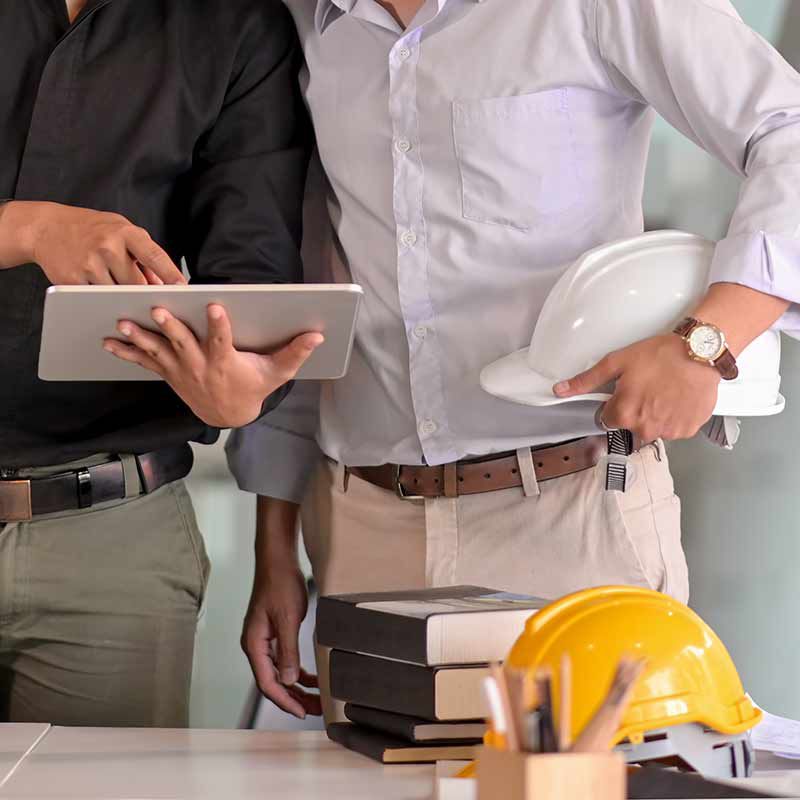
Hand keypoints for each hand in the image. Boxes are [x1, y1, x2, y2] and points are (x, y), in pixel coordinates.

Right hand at [0, 200, 184, 284]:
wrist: (45, 228)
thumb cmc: (91, 229)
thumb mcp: (120, 230)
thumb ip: (143, 254)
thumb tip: (163, 283)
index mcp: (125, 232)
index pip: (155, 255)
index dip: (170, 274)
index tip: (182, 288)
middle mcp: (108, 246)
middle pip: (137, 284)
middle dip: (145, 294)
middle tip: (152, 303)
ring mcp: (90, 264)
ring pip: (118, 294)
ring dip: (121, 297)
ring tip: (117, 289)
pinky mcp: (73, 280)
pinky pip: (97, 298)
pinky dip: (102, 299)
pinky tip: (98, 290)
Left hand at [103, 305, 322, 427]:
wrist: (228, 415)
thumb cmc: (253, 388)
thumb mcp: (276, 374)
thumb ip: (295, 353)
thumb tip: (317, 335)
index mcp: (225, 364)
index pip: (222, 342)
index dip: (218, 325)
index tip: (213, 306)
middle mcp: (200, 368)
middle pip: (183, 344)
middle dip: (170, 327)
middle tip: (158, 310)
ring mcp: (181, 372)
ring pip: (158, 352)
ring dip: (140, 338)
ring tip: (123, 324)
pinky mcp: (169, 374)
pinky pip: (145, 361)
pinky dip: (127, 352)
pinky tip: (108, 341)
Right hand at [242, 562, 320, 718]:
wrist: (278, 561)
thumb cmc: (279, 584)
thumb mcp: (288, 619)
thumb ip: (288, 651)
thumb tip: (290, 680)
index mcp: (253, 644)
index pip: (267, 682)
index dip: (285, 700)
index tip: (302, 713)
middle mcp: (256, 645)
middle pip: (273, 681)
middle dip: (293, 698)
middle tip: (315, 710)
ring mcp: (264, 640)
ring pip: (279, 672)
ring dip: (296, 687)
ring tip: (315, 699)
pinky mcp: (274, 633)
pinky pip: (284, 660)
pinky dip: (297, 671)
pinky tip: (311, 679)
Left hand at [553, 333, 720, 442]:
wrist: (699, 353)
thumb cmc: (660, 355)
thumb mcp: (617, 362)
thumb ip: (587, 381)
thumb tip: (559, 390)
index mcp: (623, 414)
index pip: (607, 420)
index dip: (614, 404)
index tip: (624, 392)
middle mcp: (644, 428)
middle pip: (630, 426)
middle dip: (635, 410)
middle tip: (647, 389)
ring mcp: (668, 431)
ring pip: (653, 428)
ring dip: (655, 415)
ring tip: (664, 391)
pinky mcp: (688, 429)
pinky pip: (674, 428)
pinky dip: (674, 417)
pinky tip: (677, 398)